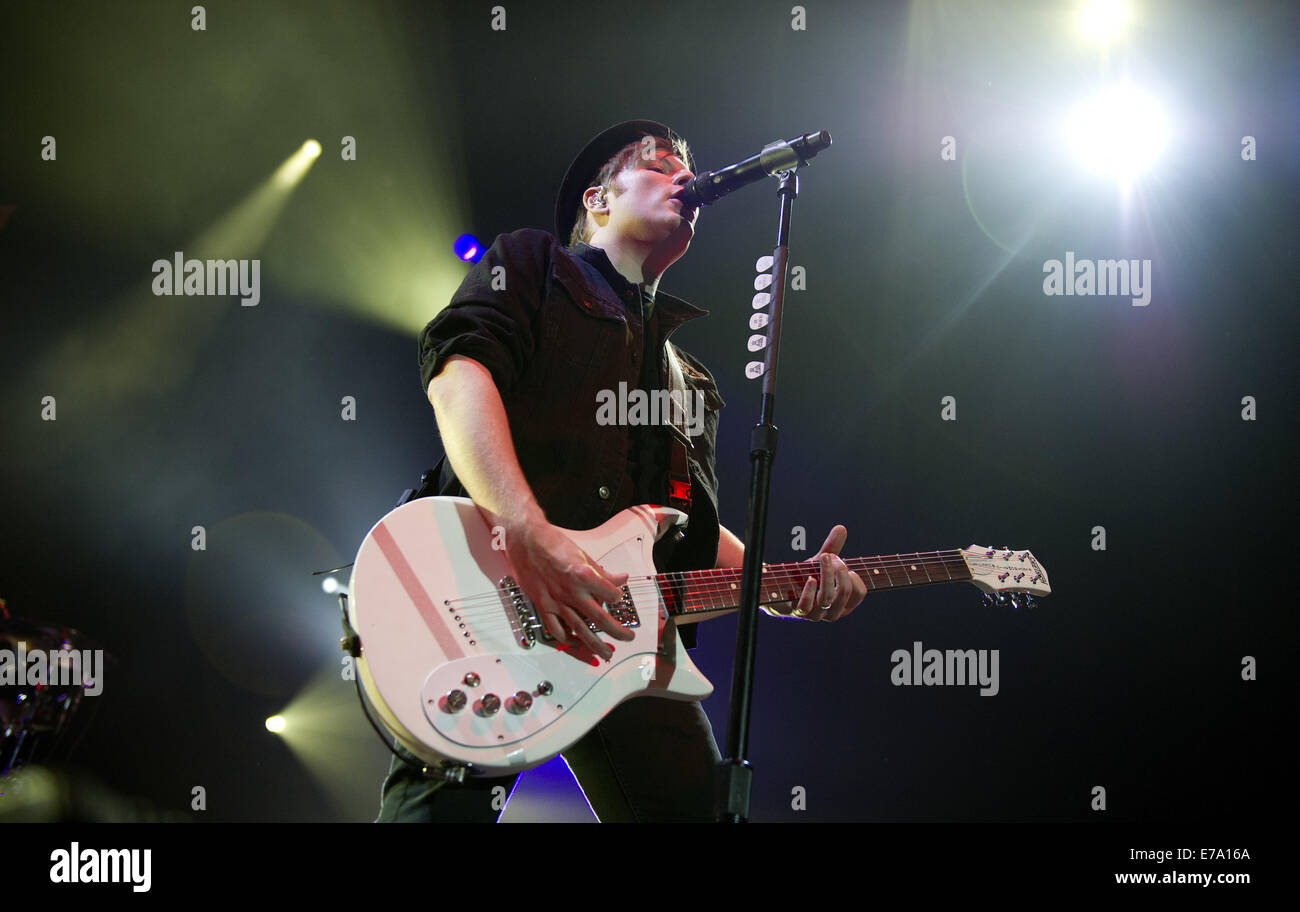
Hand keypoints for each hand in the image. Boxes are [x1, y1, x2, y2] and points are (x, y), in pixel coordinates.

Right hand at [502, 515, 633, 659]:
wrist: (525, 540)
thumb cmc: (551, 543)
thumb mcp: (583, 554)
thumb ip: (602, 572)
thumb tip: (620, 578)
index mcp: (584, 575)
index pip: (611, 595)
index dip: (618, 598)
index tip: (618, 599)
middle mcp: (571, 591)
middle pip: (600, 618)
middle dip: (617, 631)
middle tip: (628, 637)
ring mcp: (556, 601)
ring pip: (579, 629)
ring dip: (595, 644)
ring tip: (606, 653)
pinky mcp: (543, 605)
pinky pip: (556, 629)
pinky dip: (567, 640)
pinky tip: (576, 644)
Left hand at [785, 525, 866, 621]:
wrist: (783, 590)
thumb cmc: (807, 577)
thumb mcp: (821, 563)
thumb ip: (832, 548)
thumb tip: (841, 528)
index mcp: (844, 603)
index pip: (859, 592)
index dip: (853, 575)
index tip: (840, 562)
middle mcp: (833, 611)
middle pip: (844, 592)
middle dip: (839, 570)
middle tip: (830, 556)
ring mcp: (816, 615)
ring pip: (826, 598)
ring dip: (826, 575)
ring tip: (822, 558)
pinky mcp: (799, 613)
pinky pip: (806, 607)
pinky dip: (809, 591)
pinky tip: (810, 578)